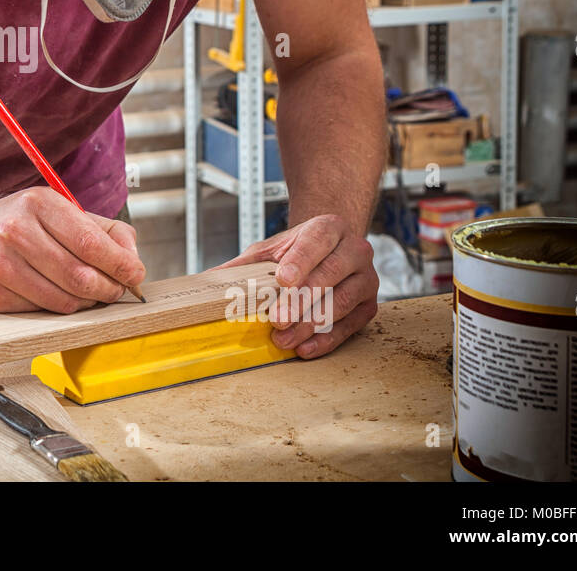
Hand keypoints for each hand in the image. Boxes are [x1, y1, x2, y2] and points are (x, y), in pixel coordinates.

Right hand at [0, 187, 144, 313]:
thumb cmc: (19, 224)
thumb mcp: (59, 211)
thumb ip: (103, 230)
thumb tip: (133, 258)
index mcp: (39, 203)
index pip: (91, 243)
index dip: (121, 265)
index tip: (136, 275)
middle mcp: (16, 230)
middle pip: (80, 276)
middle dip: (108, 289)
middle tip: (115, 290)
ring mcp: (1, 264)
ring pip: (63, 300)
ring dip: (85, 303)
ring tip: (87, 294)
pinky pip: (41, 312)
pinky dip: (56, 310)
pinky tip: (54, 295)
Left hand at [213, 213, 377, 358]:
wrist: (331, 252)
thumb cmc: (298, 251)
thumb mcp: (269, 250)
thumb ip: (244, 264)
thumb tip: (208, 281)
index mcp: (330, 228)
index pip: (316, 241)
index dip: (300, 260)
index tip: (283, 280)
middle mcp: (355, 250)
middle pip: (330, 275)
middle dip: (301, 300)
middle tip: (278, 319)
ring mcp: (366, 278)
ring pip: (342, 302)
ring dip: (311, 324)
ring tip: (284, 338)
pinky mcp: (369, 304)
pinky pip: (350, 325)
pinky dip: (327, 339)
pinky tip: (305, 347)